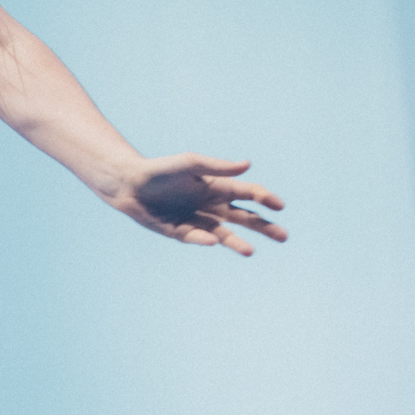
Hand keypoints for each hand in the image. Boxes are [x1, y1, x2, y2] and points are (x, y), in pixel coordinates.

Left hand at [106, 154, 286, 255]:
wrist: (129, 183)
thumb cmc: (162, 169)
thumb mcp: (190, 163)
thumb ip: (217, 166)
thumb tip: (247, 165)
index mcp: (217, 187)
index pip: (247, 193)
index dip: (264, 198)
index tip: (279, 205)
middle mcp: (211, 205)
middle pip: (243, 218)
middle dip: (263, 226)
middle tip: (284, 236)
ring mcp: (196, 220)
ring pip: (222, 233)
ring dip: (236, 241)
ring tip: (250, 251)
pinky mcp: (178, 231)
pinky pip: (193, 237)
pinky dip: (203, 239)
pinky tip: (213, 240)